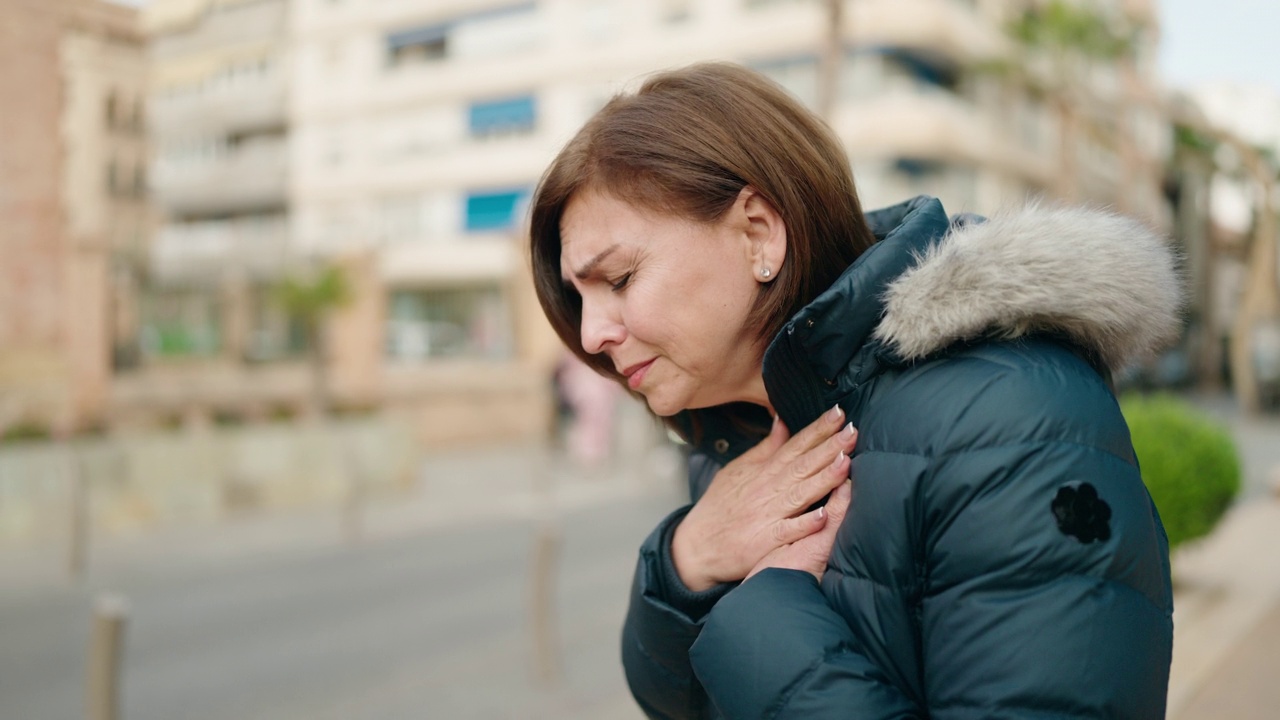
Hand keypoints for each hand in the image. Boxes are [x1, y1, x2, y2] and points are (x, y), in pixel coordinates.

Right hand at [671, 405, 857, 591]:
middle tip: (852, 431)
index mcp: (763, 471)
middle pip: (803, 465)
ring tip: (845, 462)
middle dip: (829, 447)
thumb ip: (765, 448)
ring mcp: (768, 515)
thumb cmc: (720, 507)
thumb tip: (783, 422)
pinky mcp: (766, 541)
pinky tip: (823, 515)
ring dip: (824, 478)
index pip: (795, 446)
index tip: (839, 414)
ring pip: (801, 494)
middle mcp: (768, 490)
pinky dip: (805, 523)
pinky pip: (789, 531)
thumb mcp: (738, 470)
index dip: (818, 430)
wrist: (697, 546)